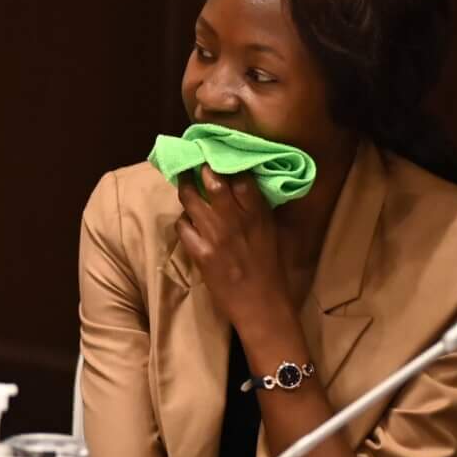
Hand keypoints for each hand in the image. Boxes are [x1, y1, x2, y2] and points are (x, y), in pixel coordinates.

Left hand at [173, 166, 290, 336]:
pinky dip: (182, 220)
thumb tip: (249, 186)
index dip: (227, 161)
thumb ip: (261, 209)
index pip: (241, 177)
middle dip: (202, 168)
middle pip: (213, 182)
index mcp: (259, 213)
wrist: (260, 303)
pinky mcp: (200, 253)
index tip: (218, 153)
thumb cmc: (270, 268)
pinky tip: (186, 220)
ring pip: (192, 201)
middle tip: (195, 161)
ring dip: (185, 189)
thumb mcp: (274, 233)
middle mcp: (237, 220)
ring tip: (183, 181)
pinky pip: (183, 227)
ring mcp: (216, 236)